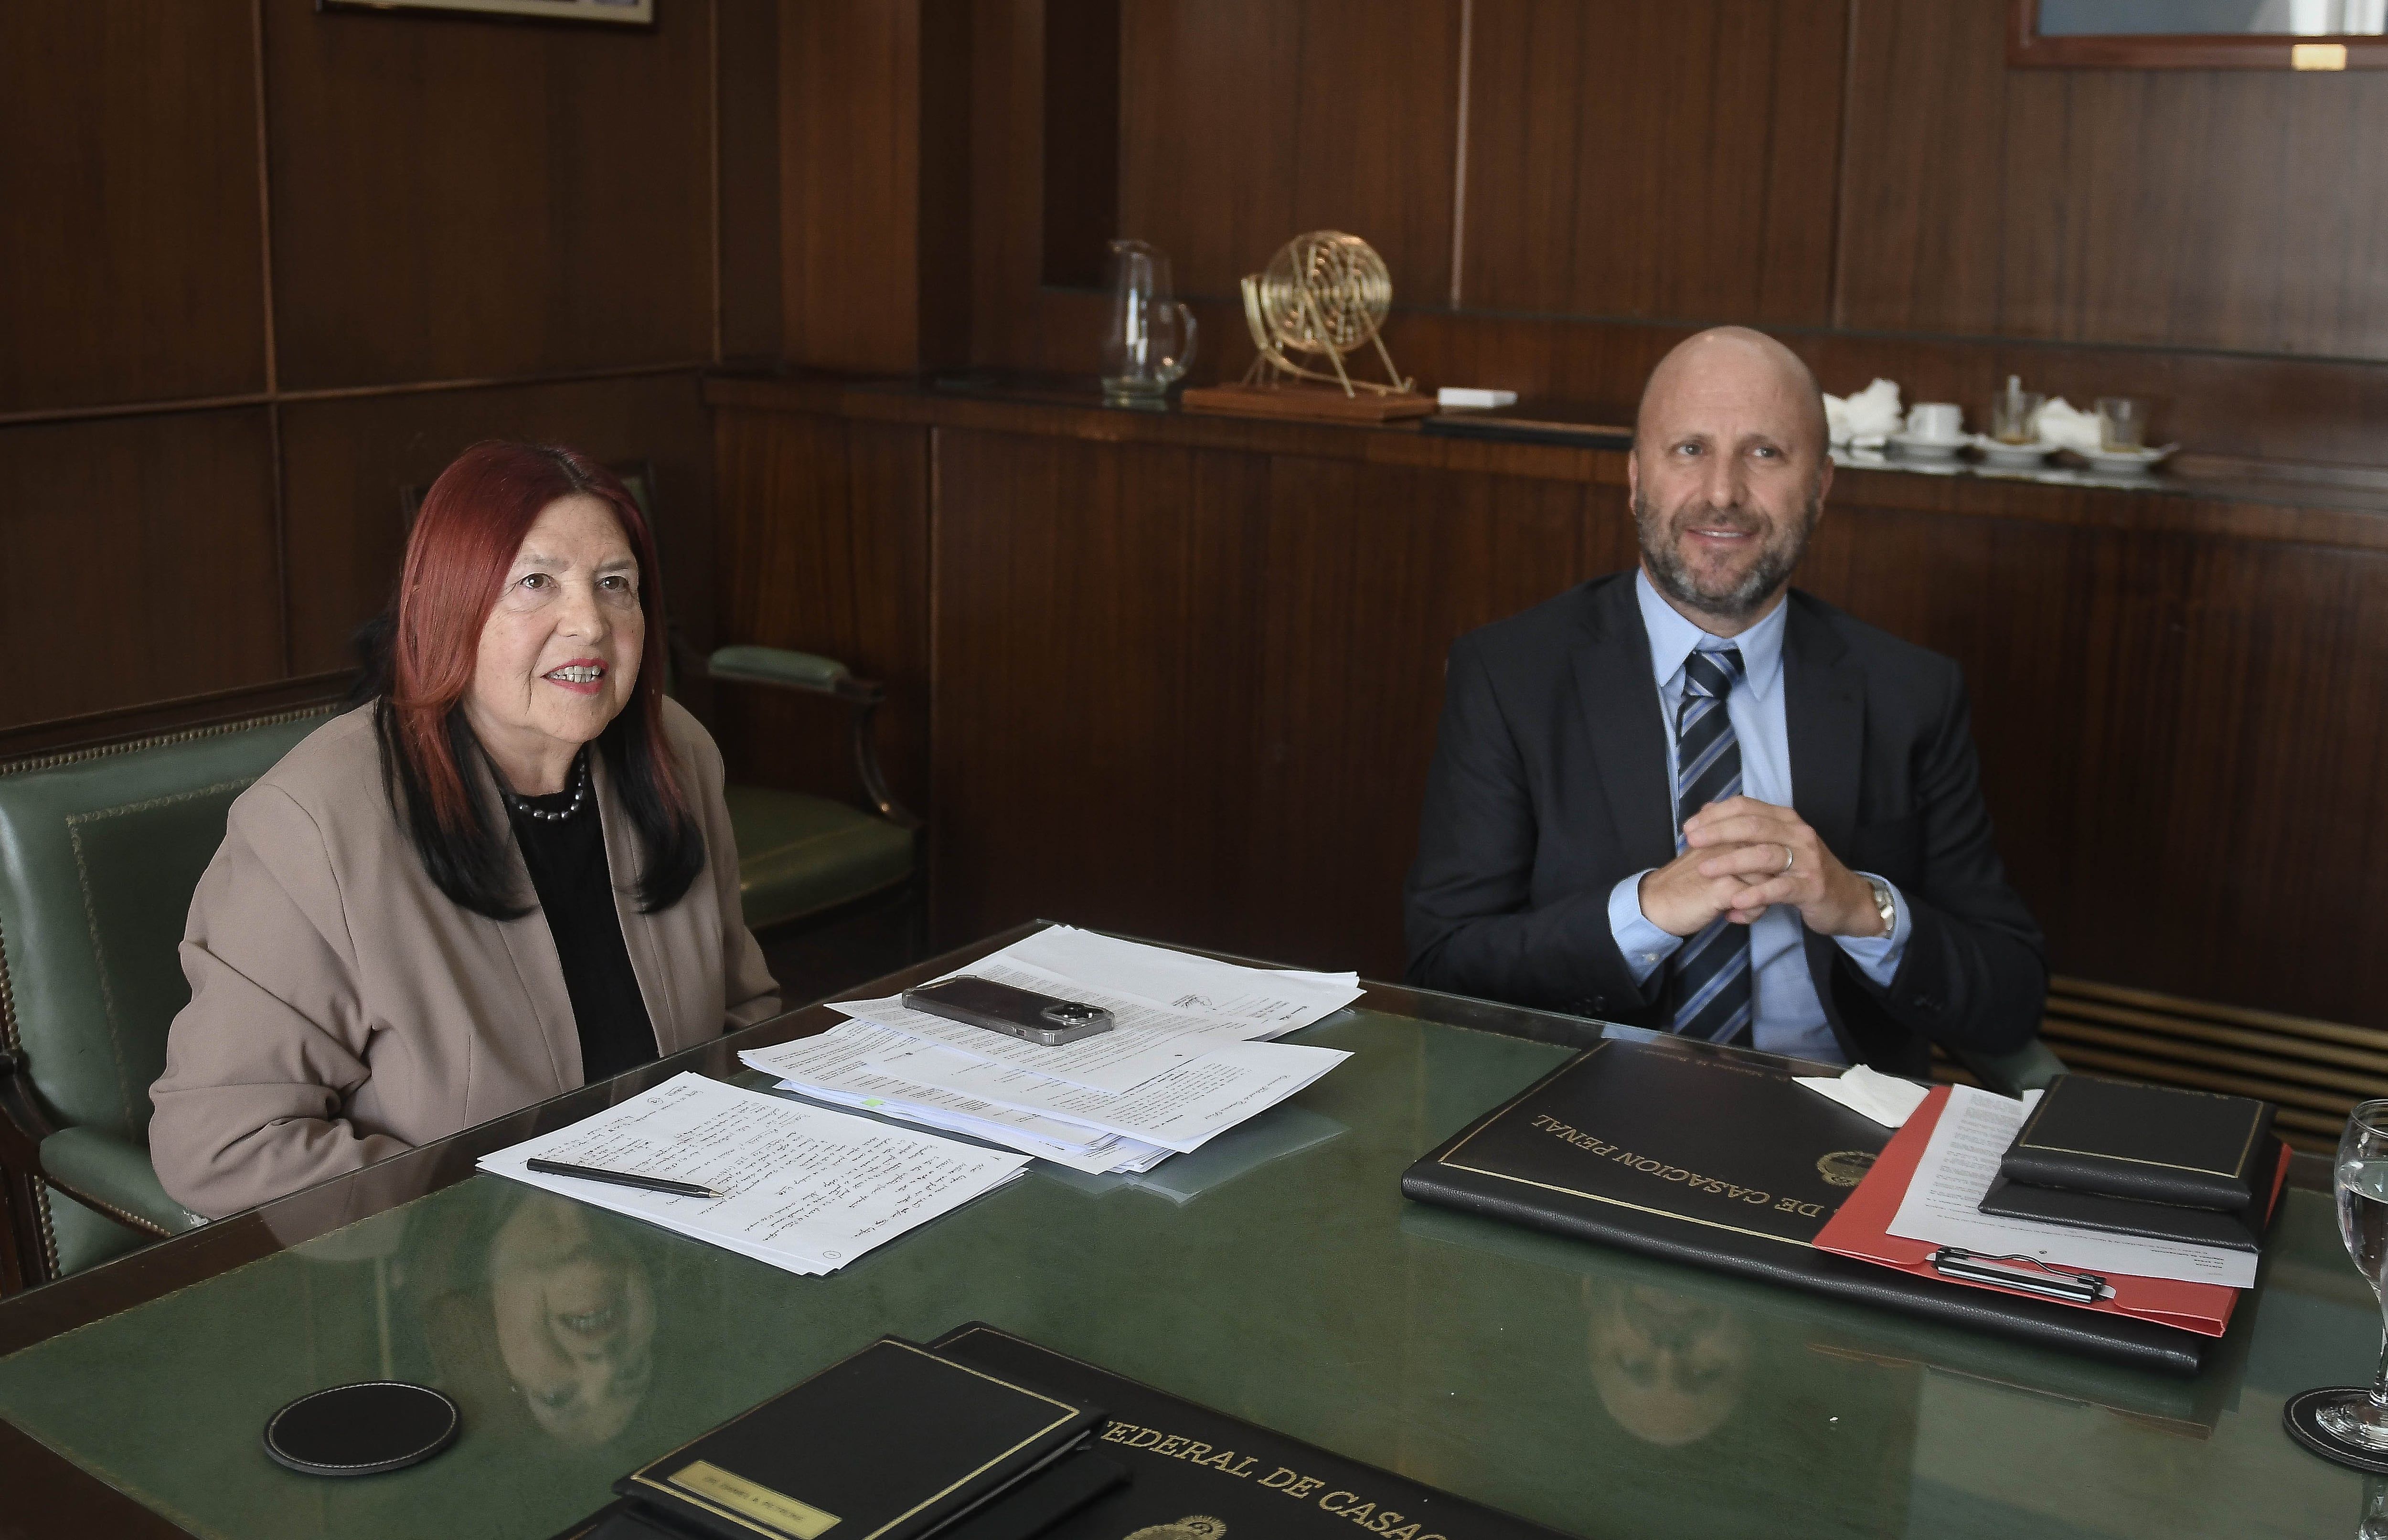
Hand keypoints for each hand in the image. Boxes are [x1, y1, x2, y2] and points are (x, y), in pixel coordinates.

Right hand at [1635, 842, 1771, 937]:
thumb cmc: (1683, 879)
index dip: (1770, 861)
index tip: (1754, 878)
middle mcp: (1729, 844)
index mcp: (1727, 833)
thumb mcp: (1704, 851)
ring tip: (1742, 907)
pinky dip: (1751, 912)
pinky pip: (1754, 900)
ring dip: (1763, 899)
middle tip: (1753, 895)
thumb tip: (1720, 814)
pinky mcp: (1722, 888)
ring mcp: (1726, 865)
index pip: (1768, 840)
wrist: (1656, 901)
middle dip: (1772, 881)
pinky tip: (1732, 916)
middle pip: (1773, 858)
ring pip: (1768, 879)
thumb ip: (1719, 836)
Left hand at [1681, 795, 1885, 937]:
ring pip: (1765, 854)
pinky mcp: (1812, 887)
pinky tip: (1735, 901)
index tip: (1690, 826)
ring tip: (1704, 870)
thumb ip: (1747, 831)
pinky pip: (1780, 889)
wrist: (1847, 900)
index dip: (1716, 814)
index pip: (1747, 806)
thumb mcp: (1777, 845)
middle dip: (1718, 831)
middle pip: (1753, 825)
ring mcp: (1807, 860)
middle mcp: (1798, 834)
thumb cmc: (1803, 872)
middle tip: (1691, 841)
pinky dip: (1756, 893)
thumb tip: (1707, 812)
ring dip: (1731, 861)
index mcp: (1786, 820)